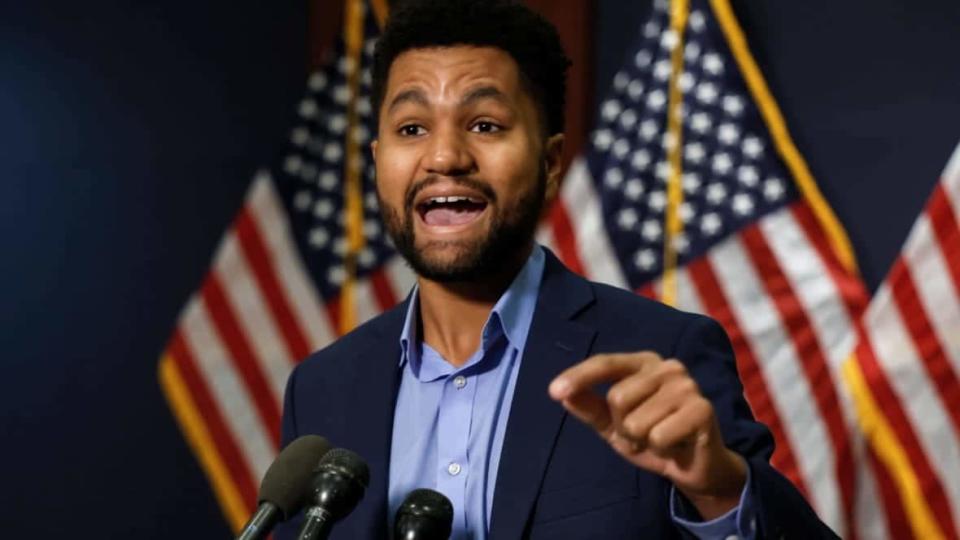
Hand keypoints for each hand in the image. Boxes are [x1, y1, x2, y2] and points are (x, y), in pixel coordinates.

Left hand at [548, 352, 746, 519]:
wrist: (693, 466)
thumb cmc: (651, 437)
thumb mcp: (612, 425)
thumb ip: (589, 407)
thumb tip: (561, 393)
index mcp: (644, 363)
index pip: (606, 363)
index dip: (579, 376)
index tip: (554, 391)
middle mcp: (667, 367)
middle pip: (618, 397)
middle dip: (623, 427)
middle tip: (642, 435)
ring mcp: (687, 386)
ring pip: (637, 421)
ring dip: (642, 440)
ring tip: (659, 440)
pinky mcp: (702, 409)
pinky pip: (659, 436)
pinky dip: (660, 448)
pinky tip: (675, 445)